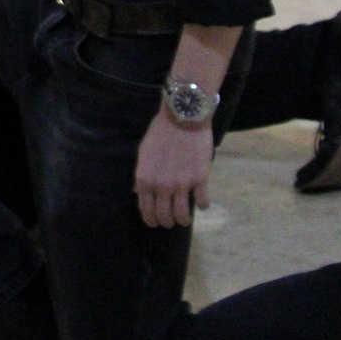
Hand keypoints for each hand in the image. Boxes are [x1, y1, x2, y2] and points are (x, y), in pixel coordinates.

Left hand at [134, 106, 213, 227]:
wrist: (183, 117)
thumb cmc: (160, 133)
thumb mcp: (144, 153)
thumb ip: (142, 175)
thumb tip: (137, 192)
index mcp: (145, 179)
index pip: (146, 210)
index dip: (151, 220)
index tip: (156, 222)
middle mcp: (162, 185)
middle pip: (164, 216)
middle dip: (167, 222)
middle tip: (171, 220)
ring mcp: (181, 184)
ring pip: (182, 216)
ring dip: (183, 220)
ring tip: (185, 218)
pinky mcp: (199, 180)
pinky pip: (202, 203)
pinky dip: (202, 205)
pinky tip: (201, 201)